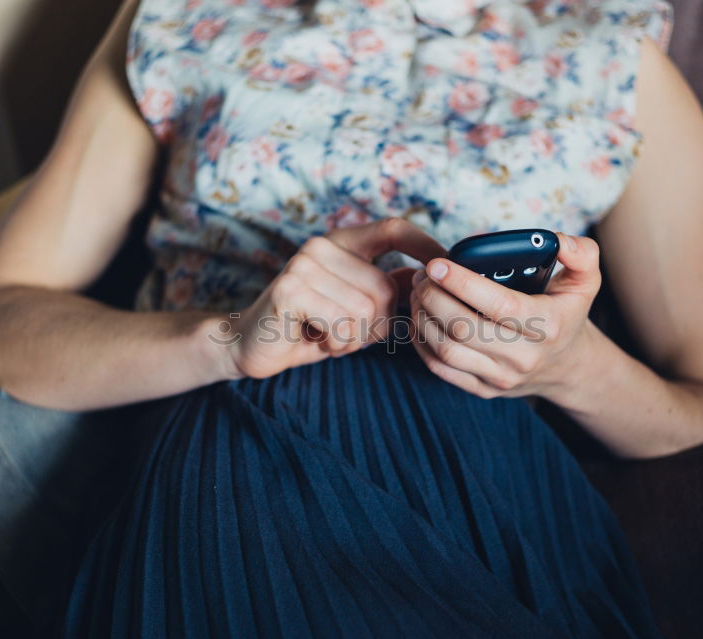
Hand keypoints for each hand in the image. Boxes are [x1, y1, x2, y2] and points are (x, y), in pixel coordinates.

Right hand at [229, 218, 445, 378]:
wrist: (252, 346)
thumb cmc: (311, 327)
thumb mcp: (358, 307)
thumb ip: (390, 289)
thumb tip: (435, 275)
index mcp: (342, 243)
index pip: (393, 228)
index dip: (425, 243)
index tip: (450, 260)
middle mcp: (322, 245)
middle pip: (385, 289)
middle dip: (374, 325)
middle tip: (343, 331)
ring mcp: (303, 265)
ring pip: (366, 311)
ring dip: (353, 338)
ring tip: (327, 334)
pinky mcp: (290, 291)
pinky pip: (342, 325)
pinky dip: (336, 344)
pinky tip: (314, 339)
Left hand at [409, 232, 601, 399]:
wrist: (567, 366)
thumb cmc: (567, 314)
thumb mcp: (586, 281)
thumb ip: (580, 252)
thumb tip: (554, 238)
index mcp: (548, 325)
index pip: (498, 304)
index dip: (462, 283)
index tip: (438, 264)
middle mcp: (524, 356)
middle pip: (464, 328)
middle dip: (433, 297)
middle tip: (423, 275)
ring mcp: (502, 377)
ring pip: (446, 350)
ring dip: (422, 318)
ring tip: (418, 293)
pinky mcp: (483, 389)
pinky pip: (440, 369)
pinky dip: (421, 343)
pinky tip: (419, 319)